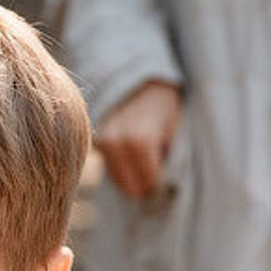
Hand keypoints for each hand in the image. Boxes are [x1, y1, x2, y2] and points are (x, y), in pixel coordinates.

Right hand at [95, 81, 182, 199]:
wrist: (139, 81)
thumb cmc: (164, 106)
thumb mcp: (175, 132)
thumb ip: (168, 162)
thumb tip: (160, 189)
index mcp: (140, 142)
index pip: (150, 183)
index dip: (161, 181)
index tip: (167, 169)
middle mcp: (116, 145)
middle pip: (131, 188)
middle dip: (145, 183)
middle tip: (156, 167)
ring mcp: (102, 144)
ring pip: (119, 182)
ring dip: (133, 177)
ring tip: (144, 158)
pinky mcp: (95, 145)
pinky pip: (111, 170)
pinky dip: (122, 169)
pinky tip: (132, 155)